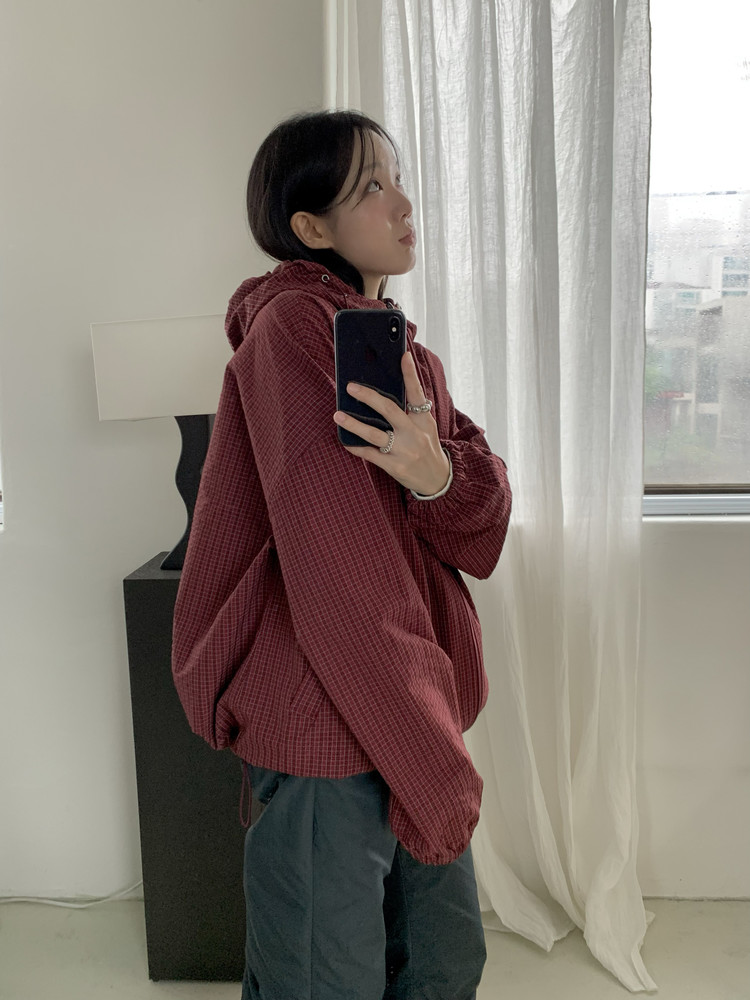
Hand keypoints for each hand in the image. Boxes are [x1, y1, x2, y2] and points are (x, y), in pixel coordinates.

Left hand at [333, 351, 449, 495]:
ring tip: (338, 415)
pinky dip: (356, 447)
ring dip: (354, 424)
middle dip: (369, 397)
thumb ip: (409, 411)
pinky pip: (370, 455)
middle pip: (390, 410)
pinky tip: (345, 440)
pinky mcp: (395, 466)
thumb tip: (383, 393)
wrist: (437, 479)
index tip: (403, 355)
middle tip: (351, 387)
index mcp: (423, 419)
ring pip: (375, 434)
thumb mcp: (425, 426)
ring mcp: (404, 451)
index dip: (411, 374)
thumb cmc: (426, 446)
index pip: (417, 393)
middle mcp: (414, 433)